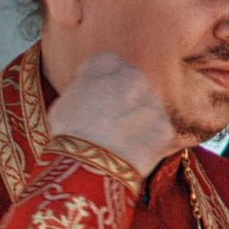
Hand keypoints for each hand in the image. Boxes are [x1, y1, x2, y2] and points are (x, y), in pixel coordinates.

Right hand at [47, 53, 179, 179]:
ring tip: (119, 141)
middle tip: (108, 120)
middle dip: (123, 98)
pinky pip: (157, 131)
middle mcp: (134, 76)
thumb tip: (88, 94)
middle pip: (132, 83)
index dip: (98, 80)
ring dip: (137, 118)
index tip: (92, 94)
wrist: (89, 165)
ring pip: (147, 107)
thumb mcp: (63, 101)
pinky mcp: (165, 128)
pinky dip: (147, 141)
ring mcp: (153, 102)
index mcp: (106, 64)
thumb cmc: (69, 134)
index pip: (106, 63)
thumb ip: (82, 89)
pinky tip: (131, 153)